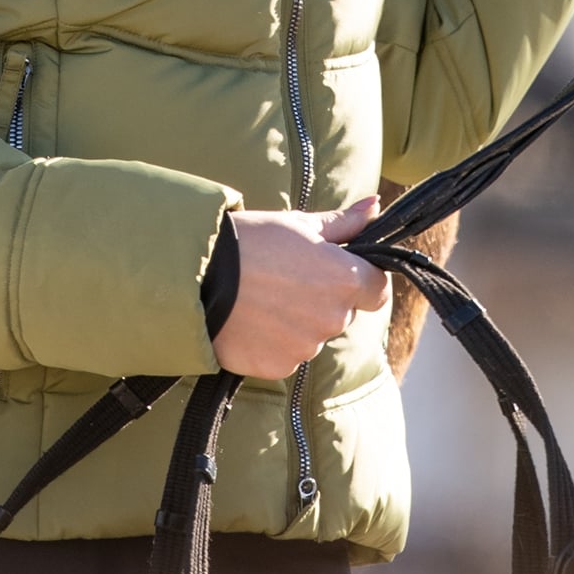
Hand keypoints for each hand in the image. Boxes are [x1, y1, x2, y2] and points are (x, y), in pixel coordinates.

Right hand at [214, 194, 388, 380]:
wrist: (196, 277)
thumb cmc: (250, 241)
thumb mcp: (298, 224)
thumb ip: (344, 223)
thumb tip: (375, 205)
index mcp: (344, 279)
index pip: (377, 291)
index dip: (361, 280)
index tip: (335, 271)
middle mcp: (332, 318)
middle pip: (342, 313)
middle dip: (323, 299)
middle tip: (286, 279)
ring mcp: (306, 347)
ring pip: (313, 335)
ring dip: (298, 322)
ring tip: (263, 298)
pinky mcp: (279, 367)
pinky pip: (287, 356)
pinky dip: (274, 343)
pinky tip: (252, 320)